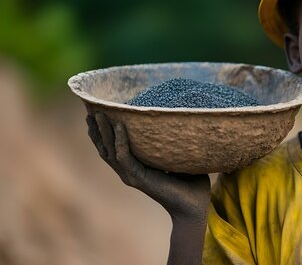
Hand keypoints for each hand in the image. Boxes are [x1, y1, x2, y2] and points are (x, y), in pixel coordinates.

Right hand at [86, 113, 210, 220]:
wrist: (194, 206)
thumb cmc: (191, 183)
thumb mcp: (179, 159)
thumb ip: (174, 144)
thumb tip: (183, 121)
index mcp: (136, 168)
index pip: (114, 149)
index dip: (104, 133)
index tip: (99, 114)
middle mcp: (129, 172)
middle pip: (106, 149)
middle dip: (97, 130)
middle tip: (91, 110)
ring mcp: (131, 175)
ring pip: (110, 151)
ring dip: (103, 132)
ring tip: (97, 115)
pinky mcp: (138, 178)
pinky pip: (124, 156)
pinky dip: (120, 140)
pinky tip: (119, 125)